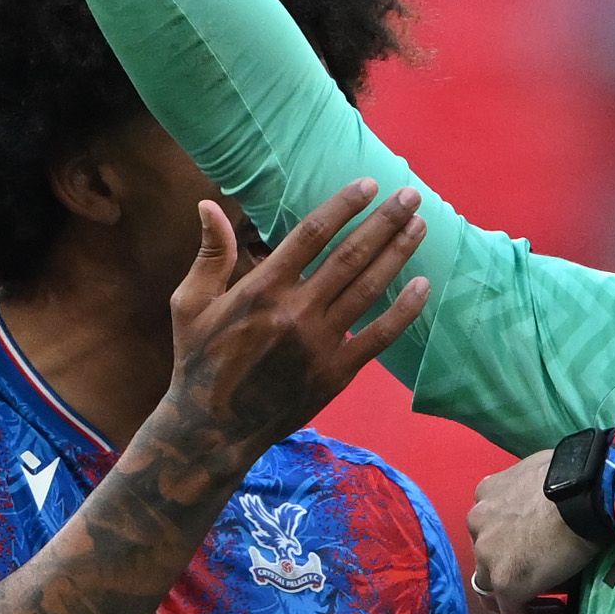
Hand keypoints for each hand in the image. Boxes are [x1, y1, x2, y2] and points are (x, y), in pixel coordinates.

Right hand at [157, 180, 429, 467]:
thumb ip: (209, 253)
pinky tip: (424, 287)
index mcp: (261, 289)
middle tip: (411, 195)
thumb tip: (208, 204)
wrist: (214, 428)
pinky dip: (404, 312)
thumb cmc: (199, 360)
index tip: (368, 184)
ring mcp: (319, 344)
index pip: (311, 234)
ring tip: (419, 226)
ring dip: (397, 255)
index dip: (343, 206)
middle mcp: (295, 312)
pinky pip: (378, 338)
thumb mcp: (190, 303)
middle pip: (350, 256)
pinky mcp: (335, 374)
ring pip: (368, 290)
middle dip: (384, 222)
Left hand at [469, 450, 594, 613]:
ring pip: (492, 586)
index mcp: (487, 493)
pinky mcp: (505, 582)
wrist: (586, 491)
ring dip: (518, 593)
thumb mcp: (546, 472)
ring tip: (549, 600)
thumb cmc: (578, 476)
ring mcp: (487, 554)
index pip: (491, 524)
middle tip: (545, 573)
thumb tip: (555, 512)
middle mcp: (478, 522)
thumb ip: (535, 492)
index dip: (512, 540)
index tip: (539, 548)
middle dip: (511, 565)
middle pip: (487, 554)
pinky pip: (513, 613)